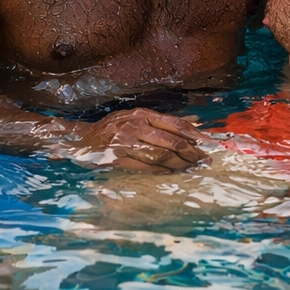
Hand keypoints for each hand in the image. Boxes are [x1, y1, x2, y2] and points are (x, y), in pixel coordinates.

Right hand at [70, 108, 207, 171]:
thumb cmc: (113, 129)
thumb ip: (163, 121)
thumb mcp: (137, 118)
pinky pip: (144, 167)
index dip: (194, 134)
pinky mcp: (117, 158)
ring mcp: (126, 142)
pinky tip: (172, 174)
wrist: (80, 139)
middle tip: (205, 161)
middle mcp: (136, 125)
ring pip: (160, 155)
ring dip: (180, 164)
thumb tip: (194, 121)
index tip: (209, 143)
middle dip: (192, 152)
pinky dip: (161, 172)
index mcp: (142, 114)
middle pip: (171, 140)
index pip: (175, 124)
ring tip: (193, 169)